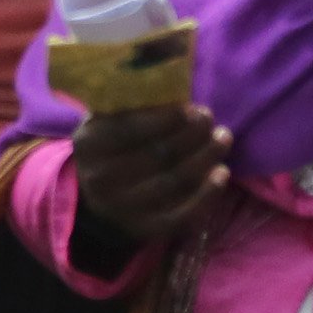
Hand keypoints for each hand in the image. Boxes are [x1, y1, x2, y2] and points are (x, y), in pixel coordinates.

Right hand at [69, 100, 228, 244]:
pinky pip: (181, 215)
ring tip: (223, 138)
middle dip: (191, 135)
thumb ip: (130, 101)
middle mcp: (101, 180)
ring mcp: (123, 209)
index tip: (189, 107)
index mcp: (89, 145)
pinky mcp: (145, 230)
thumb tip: (174, 82)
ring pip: (173, 182)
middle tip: (209, 117)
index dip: (164, 118)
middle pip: (156, 155)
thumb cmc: (110, 145)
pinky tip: (222, 173)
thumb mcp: (106, 119)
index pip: (129, 130)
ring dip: (205, 158)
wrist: (97, 198)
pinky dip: (206, 195)